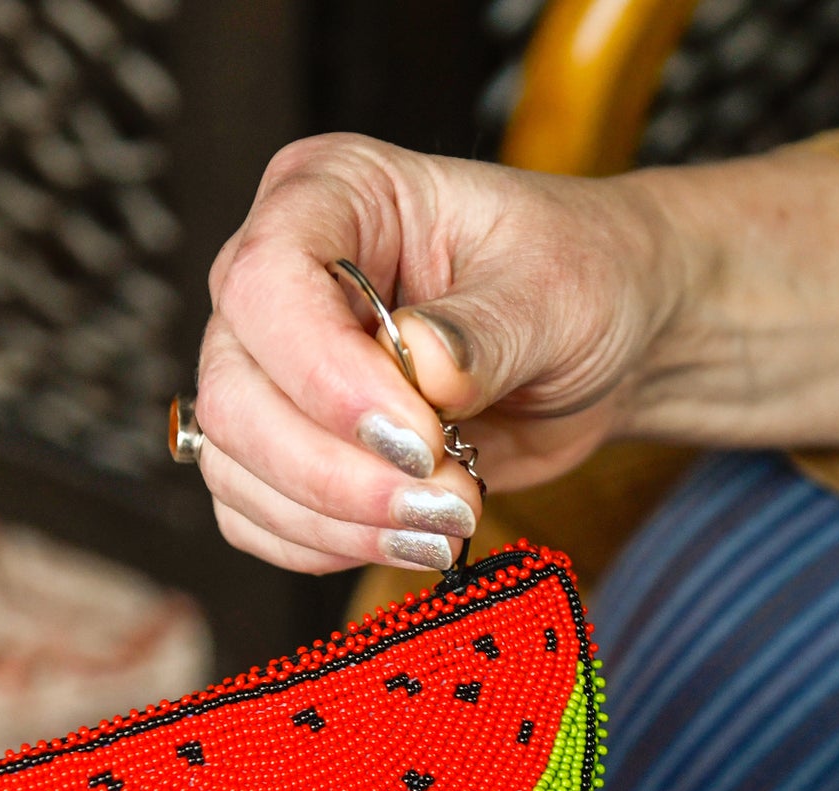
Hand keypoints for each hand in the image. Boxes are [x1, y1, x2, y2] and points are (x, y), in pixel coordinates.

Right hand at [195, 134, 682, 574]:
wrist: (604, 345)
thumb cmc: (583, 280)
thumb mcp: (558, 288)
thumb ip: (486, 330)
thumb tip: (423, 367)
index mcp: (333, 196)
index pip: (265, 283)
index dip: (327, 377)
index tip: (420, 438)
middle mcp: (279, 283)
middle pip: (234, 396)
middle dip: (337, 474)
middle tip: (447, 502)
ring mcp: (272, 371)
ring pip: (237, 468)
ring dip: (340, 523)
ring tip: (445, 527)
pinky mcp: (285, 449)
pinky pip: (255, 518)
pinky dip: (326, 547)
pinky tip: (406, 540)